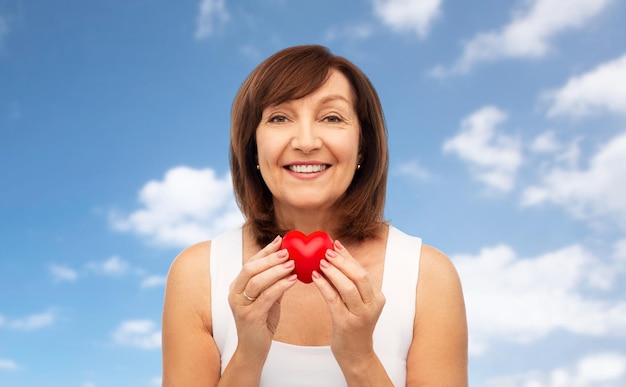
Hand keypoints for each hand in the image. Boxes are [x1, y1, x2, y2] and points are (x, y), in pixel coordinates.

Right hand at [228, 235, 297, 361]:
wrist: (253, 350)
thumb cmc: (261, 322)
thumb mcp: (266, 298)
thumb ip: (273, 282)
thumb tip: (288, 262)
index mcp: (237, 286)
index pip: (251, 262)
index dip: (265, 250)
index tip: (281, 240)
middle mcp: (235, 293)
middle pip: (251, 268)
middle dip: (270, 258)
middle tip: (288, 252)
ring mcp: (240, 305)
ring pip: (257, 281)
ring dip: (276, 270)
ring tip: (293, 264)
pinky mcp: (250, 316)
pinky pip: (266, 296)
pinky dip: (281, 286)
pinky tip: (293, 280)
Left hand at [311, 240, 385, 365]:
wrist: (357, 355)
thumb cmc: (354, 326)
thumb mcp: (359, 304)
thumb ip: (351, 284)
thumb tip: (335, 257)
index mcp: (377, 297)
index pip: (363, 271)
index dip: (348, 256)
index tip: (335, 244)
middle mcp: (372, 305)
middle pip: (359, 276)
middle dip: (342, 261)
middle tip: (326, 252)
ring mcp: (360, 315)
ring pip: (347, 287)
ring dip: (333, 272)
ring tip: (320, 262)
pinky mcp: (346, 323)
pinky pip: (334, 299)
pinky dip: (324, 286)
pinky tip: (314, 277)